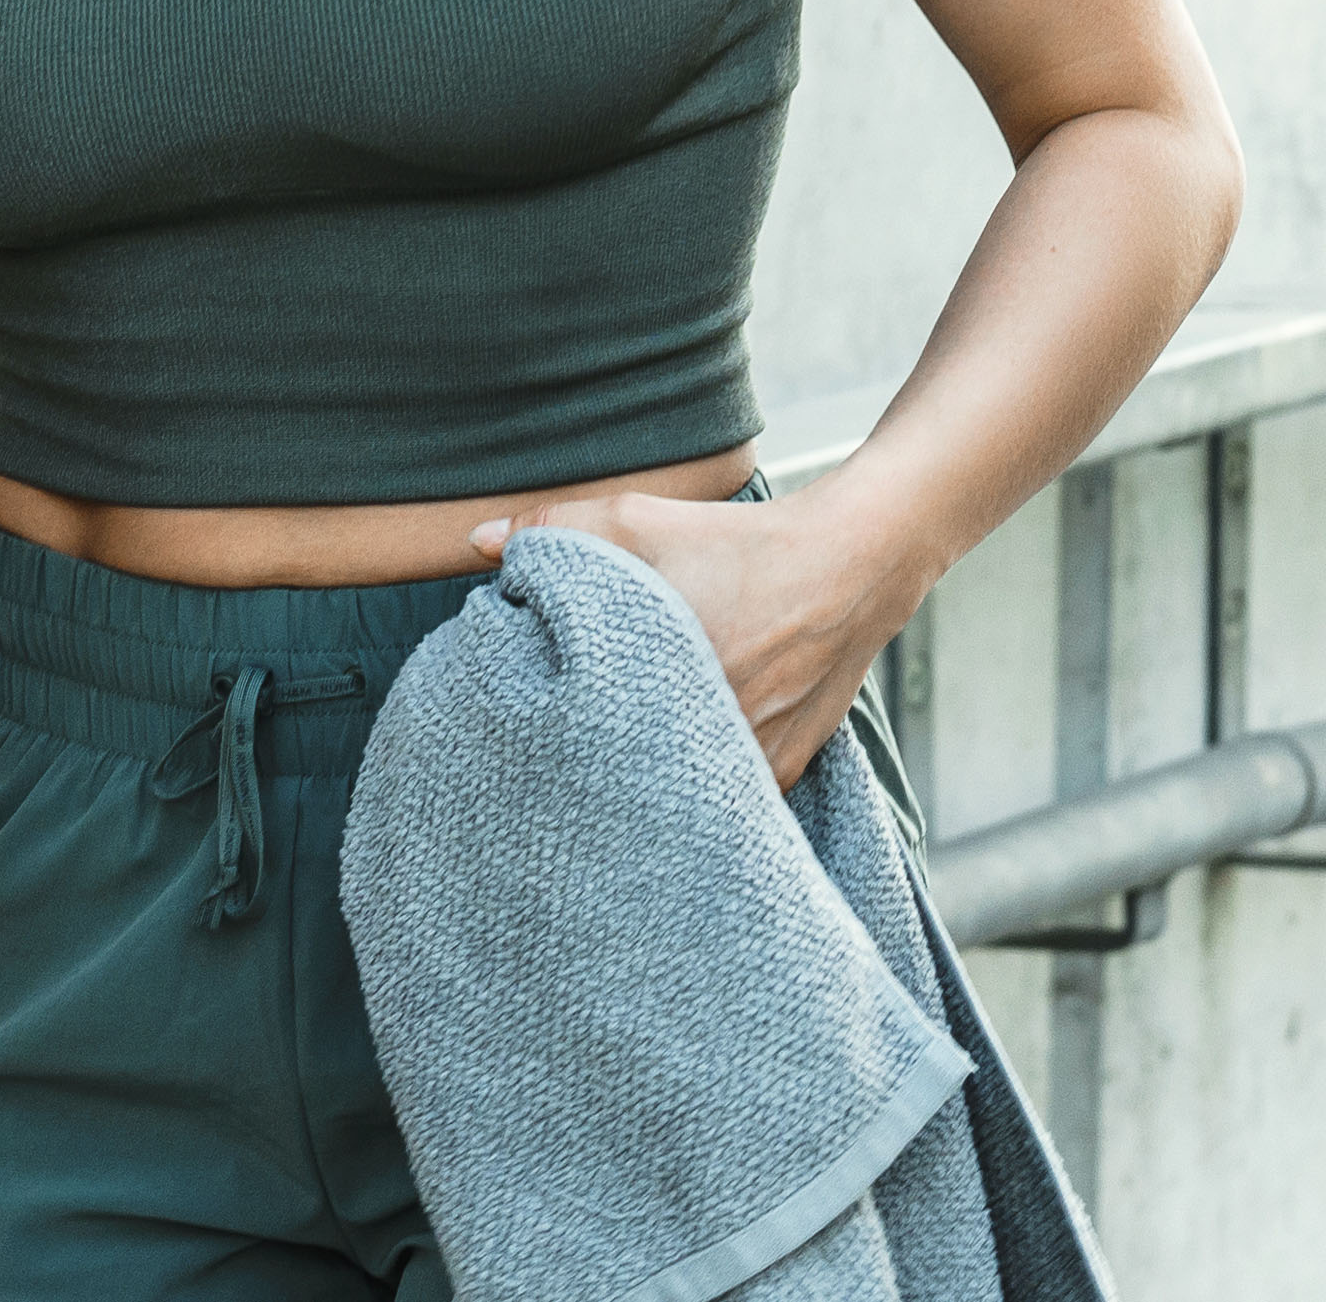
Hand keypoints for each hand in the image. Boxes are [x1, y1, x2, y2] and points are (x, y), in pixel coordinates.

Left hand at [468, 485, 913, 784]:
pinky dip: (702, 787)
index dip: (543, 750)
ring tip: (627, 763)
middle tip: (565, 759)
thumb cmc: (736, 544)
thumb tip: (475, 544)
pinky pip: (723, 803)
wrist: (850, 566)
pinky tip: (684, 761)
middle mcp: (702, 744)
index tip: (523, 742)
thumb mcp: (635, 521)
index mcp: (651, 693)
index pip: (572, 750)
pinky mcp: (778, 779)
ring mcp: (745, 772)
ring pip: (676, 798)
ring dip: (650, 783)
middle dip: (592, 774)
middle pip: (621, 784)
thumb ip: (549, 531)